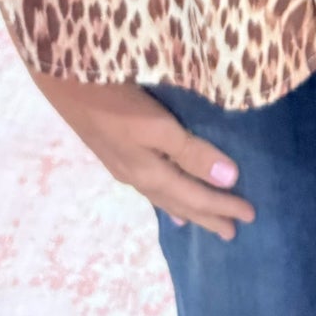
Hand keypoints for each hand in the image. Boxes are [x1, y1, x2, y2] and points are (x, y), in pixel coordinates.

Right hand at [30, 70, 255, 240]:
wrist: (64, 82)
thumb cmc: (115, 99)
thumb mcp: (157, 125)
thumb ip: (191, 151)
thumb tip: (228, 179)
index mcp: (151, 173)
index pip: (196, 196)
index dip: (223, 206)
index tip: (250, 217)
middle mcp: (137, 176)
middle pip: (179, 201)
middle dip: (206, 215)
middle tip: (230, 232)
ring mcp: (123, 165)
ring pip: (163, 195)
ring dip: (185, 207)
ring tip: (197, 221)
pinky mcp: (114, 150)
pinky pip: (148, 184)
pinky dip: (163, 194)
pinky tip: (160, 188)